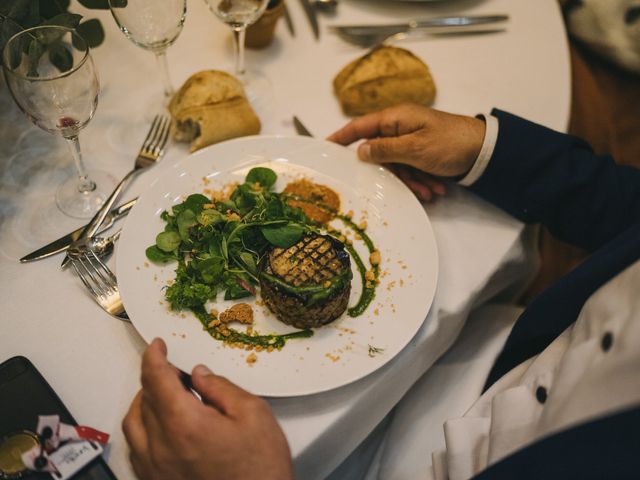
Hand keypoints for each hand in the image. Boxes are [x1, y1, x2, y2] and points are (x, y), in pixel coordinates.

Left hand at [123, 338, 292, 479]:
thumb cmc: (260, 470)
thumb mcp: (253, 414)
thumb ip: (221, 388)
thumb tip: (200, 374)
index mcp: (185, 424)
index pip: (156, 378)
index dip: (155, 357)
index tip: (157, 347)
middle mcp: (162, 448)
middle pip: (144, 399)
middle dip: (156, 378)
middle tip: (176, 371)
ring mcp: (155, 470)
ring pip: (133, 424)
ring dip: (144, 402)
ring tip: (164, 395)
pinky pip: (136, 450)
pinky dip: (142, 430)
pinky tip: (159, 427)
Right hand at [328, 104, 485, 200]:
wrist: (485, 150)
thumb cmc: (450, 143)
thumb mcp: (415, 148)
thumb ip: (385, 150)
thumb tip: (360, 151)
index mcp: (396, 119)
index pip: (360, 126)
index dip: (341, 136)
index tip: (324, 146)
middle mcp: (401, 128)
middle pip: (380, 153)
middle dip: (393, 175)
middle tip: (406, 188)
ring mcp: (412, 140)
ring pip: (398, 165)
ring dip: (412, 182)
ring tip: (430, 193)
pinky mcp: (423, 152)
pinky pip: (412, 168)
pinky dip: (422, 181)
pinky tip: (435, 191)